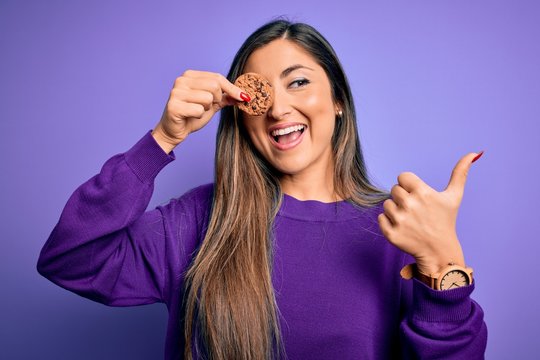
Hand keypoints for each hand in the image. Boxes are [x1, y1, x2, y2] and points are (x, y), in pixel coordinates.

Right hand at [152, 70, 247, 152]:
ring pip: (208, 98)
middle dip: (217, 100)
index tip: (244, 97)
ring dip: (206, 109)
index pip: (217, 77)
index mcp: (190, 76)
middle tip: (207, 107)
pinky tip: (190, 117)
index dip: (232, 88)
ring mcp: (176, 92)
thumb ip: (225, 97)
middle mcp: (181, 80)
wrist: (174, 131)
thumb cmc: (191, 116)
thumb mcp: (211, 105)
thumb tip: (243, 95)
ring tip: (196, 111)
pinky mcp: (174, 106)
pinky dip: (198, 116)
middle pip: (214, 85)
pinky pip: (198, 110)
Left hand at [377, 152, 482, 274]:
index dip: (409, 185)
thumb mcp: (454, 196)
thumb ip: (460, 173)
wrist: (439, 251)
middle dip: (403, 198)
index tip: (418, 196)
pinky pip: (381, 218)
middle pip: (394, 190)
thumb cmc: (445, 220)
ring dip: (396, 210)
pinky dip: (388, 223)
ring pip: (386, 204)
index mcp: (423, 193)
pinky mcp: (391, 234)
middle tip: (415, 210)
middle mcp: (410, 205)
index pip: (402, 177)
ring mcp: (400, 220)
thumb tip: (474, 153)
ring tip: (410, 220)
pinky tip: (403, 228)